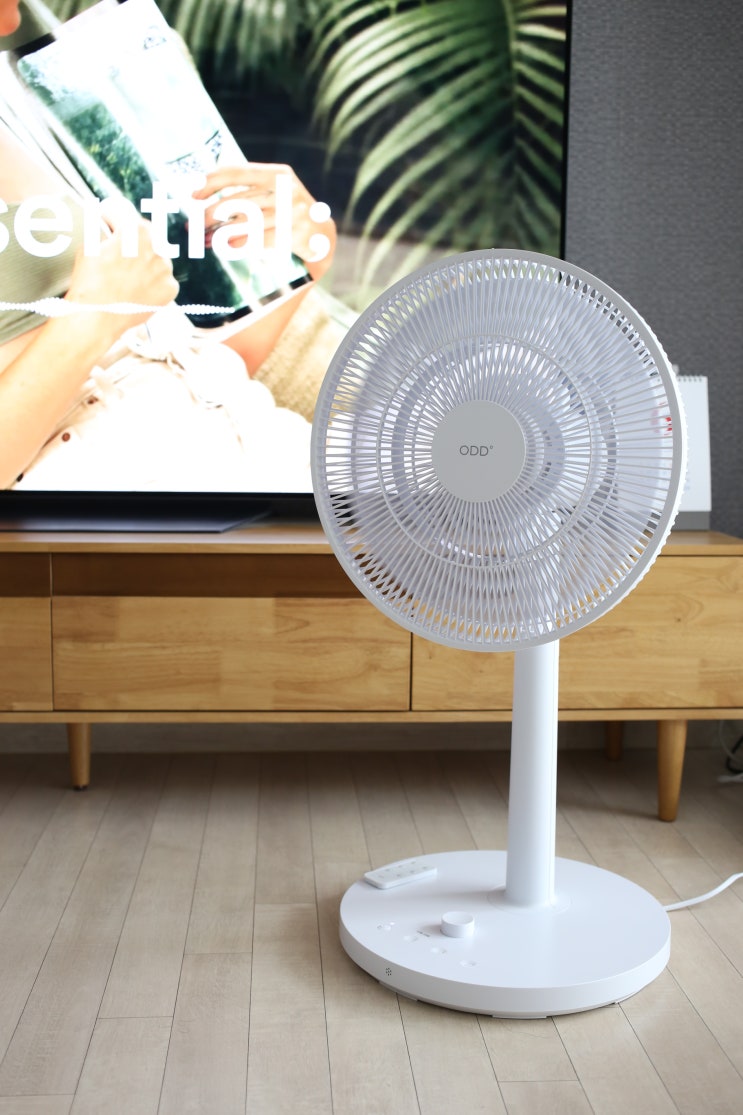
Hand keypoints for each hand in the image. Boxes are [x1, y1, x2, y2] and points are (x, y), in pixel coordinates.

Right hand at [64, 200, 178, 336]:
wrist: (98, 317)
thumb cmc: (89, 282)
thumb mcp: (88, 246)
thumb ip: (99, 229)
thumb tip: (99, 221)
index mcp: (136, 230)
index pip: (125, 215)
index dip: (112, 218)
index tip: (108, 222)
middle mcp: (156, 246)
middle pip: (145, 236)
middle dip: (132, 239)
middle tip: (120, 249)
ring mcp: (166, 269)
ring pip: (156, 258)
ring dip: (145, 261)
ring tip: (127, 274)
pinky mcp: (170, 288)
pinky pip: (162, 279)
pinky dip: (152, 282)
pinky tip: (137, 288)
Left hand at [193, 164, 336, 279]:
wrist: (322, 236)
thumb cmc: (288, 213)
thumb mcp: (274, 193)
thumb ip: (248, 189)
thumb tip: (204, 194)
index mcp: (278, 174)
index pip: (237, 173)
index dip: (211, 182)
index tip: (192, 194)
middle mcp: (287, 190)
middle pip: (238, 200)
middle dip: (211, 214)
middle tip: (193, 225)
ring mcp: (293, 213)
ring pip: (247, 222)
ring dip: (221, 233)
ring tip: (205, 241)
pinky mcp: (296, 235)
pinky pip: (260, 240)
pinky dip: (240, 244)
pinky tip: (226, 248)